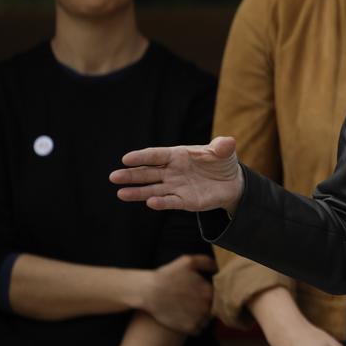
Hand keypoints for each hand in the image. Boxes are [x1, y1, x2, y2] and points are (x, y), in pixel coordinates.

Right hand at [111, 136, 244, 212]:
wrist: (232, 182)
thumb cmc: (222, 162)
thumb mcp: (224, 151)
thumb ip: (222, 147)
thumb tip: (227, 143)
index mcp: (177, 155)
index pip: (156, 155)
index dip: (142, 157)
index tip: (127, 159)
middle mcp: (172, 171)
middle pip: (148, 173)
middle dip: (131, 175)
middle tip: (114, 176)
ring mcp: (176, 187)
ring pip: (152, 189)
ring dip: (137, 192)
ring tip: (121, 193)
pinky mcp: (183, 201)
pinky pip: (169, 202)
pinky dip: (160, 202)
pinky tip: (150, 202)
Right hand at [141, 255, 215, 334]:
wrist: (149, 292)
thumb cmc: (167, 275)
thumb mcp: (188, 262)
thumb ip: (206, 263)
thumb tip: (216, 268)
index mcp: (209, 291)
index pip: (217, 295)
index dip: (209, 294)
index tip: (199, 294)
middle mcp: (207, 306)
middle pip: (213, 309)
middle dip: (206, 306)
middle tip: (194, 304)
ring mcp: (198, 318)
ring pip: (207, 321)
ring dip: (202, 318)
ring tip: (190, 313)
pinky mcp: (188, 328)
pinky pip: (199, 330)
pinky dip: (194, 327)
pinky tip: (186, 320)